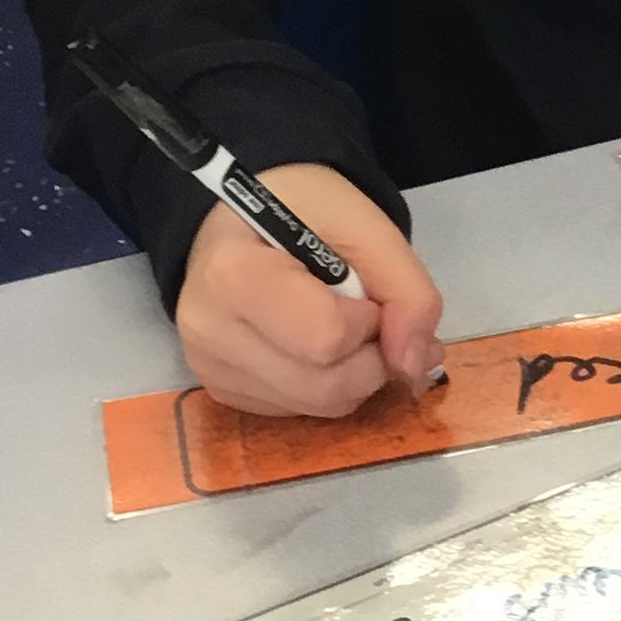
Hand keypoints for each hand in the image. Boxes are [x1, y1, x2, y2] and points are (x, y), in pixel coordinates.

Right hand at [177, 165, 446, 418]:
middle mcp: (206, 331)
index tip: (361, 289)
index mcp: (232, 274)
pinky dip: (328, 385)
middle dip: (371, 358)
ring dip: (355, 375)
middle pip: (323, 386)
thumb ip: (409, 293)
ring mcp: (208, 368)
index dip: (368, 321)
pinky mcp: (220, 391)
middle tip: (367, 314)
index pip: (325, 338)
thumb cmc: (303, 209)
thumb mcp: (369, 229)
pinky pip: (298, 410)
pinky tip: (317, 345)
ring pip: (316, 406)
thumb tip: (415, 365)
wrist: (246, 215)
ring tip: (345, 327)